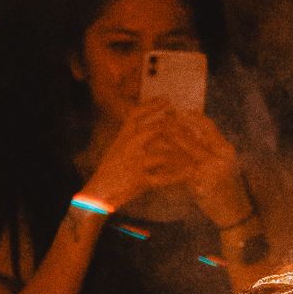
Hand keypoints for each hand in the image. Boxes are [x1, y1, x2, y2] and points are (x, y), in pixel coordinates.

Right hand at [81, 100, 197, 213]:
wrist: (98, 194)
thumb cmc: (110, 171)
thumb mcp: (117, 148)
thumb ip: (131, 136)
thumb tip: (148, 125)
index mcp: (122, 136)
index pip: (137, 113)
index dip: (152, 105)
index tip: (167, 99)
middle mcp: (128, 145)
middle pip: (157, 129)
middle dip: (177, 128)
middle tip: (190, 129)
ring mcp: (134, 162)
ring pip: (164, 154)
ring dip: (182, 155)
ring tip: (195, 155)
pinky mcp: (138, 180)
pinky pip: (164, 177)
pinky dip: (178, 176)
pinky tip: (189, 174)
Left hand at [165, 111, 252, 228]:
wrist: (234, 211)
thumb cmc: (226, 186)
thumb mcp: (221, 163)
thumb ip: (208, 148)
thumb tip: (189, 131)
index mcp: (226, 149)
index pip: (208, 126)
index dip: (193, 117)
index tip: (179, 112)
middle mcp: (219, 157)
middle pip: (193, 137)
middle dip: (174, 129)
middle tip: (159, 123)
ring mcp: (210, 170)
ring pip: (183, 152)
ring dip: (166, 145)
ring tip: (152, 141)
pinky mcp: (200, 184)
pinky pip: (179, 172)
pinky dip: (167, 167)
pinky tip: (155, 164)